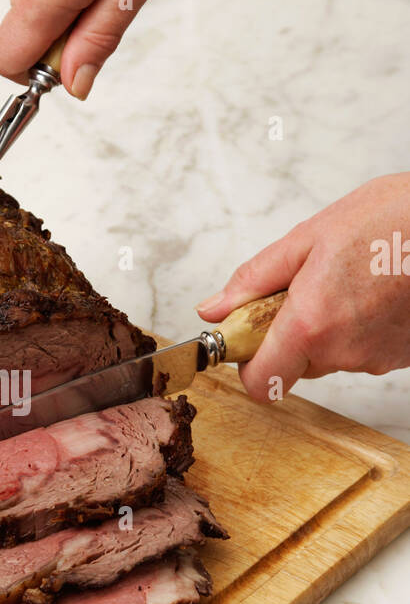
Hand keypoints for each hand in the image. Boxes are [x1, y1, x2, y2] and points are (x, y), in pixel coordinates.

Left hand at [197, 174, 409, 400]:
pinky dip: (361, 326)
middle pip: (295, 365)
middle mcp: (344, 353)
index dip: (248, 363)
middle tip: (308, 285)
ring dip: (329, 325)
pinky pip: (363, 349)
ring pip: (331, 355)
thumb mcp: (310, 237)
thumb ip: (255, 279)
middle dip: (291, 332)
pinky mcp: (401, 356)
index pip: (260, 383)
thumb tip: (213, 308)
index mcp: (311, 325)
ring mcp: (376, 359)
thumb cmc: (393, 220)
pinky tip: (376, 289)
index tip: (249, 334)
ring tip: (351, 279)